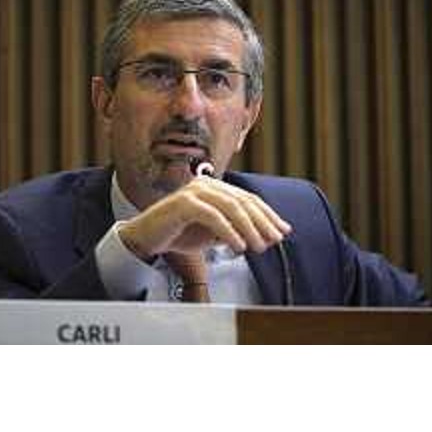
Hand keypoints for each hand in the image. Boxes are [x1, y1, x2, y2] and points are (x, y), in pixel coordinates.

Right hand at [117, 176, 292, 260]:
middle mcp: (206, 184)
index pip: (248, 199)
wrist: (147, 238)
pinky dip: (229, 232)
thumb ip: (237, 231)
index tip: (283, 230)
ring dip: (249, 229)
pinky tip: (238, 245)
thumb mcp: (215, 233)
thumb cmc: (180, 234)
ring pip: (231, 207)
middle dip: (263, 222)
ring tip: (259, 247)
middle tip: (275, 240)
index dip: (268, 215)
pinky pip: (212, 216)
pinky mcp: (183, 203)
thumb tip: (267, 237)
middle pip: (243, 201)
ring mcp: (194, 191)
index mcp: (216, 187)